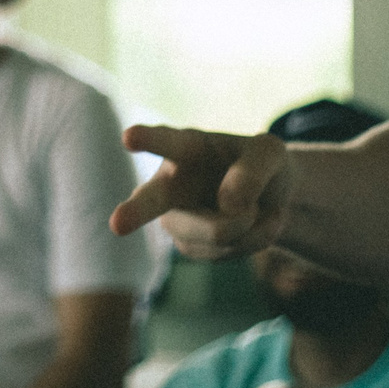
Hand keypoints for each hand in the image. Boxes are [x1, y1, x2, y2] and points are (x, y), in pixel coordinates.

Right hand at [111, 127, 292, 257]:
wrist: (268, 196)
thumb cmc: (259, 163)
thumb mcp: (270, 153)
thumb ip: (253, 171)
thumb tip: (229, 207)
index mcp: (184, 147)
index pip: (165, 141)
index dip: (147, 138)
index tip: (129, 137)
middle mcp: (169, 183)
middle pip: (152, 200)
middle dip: (135, 212)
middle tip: (117, 225)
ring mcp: (177, 219)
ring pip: (216, 232)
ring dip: (250, 223)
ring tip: (251, 205)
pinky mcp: (191, 247)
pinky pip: (233, 250)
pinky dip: (255, 239)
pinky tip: (247, 225)